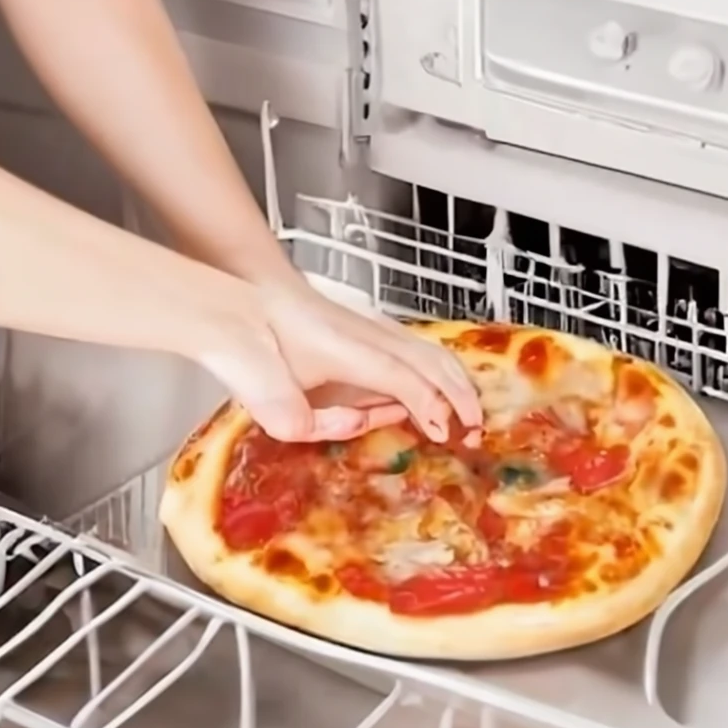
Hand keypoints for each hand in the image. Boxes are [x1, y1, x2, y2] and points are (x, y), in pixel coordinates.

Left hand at [191, 281, 482, 442]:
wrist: (253, 294)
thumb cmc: (261, 344)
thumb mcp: (272, 396)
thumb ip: (310, 421)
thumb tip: (357, 425)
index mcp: (348, 351)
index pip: (403, 379)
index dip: (429, 405)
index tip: (443, 434)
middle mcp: (370, 336)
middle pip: (431, 361)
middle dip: (460, 396)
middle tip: (474, 432)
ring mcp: (374, 328)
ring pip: (431, 351)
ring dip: (456, 382)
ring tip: (469, 414)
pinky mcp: (372, 328)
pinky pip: (419, 349)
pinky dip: (442, 370)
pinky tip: (441, 390)